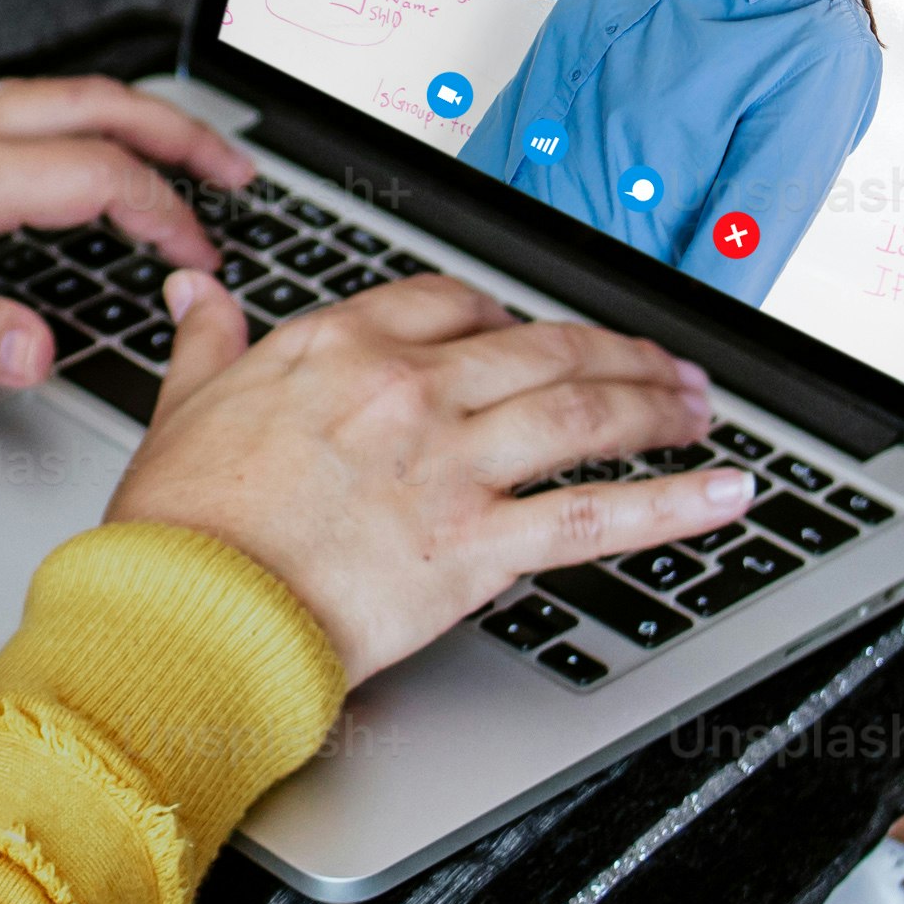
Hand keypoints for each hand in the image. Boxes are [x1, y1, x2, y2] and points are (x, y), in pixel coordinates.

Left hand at [0, 78, 252, 387]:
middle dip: (181, 140)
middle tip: (242, 179)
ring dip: (135, 122)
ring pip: (60, 96)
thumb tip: (42, 353)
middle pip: (96, 108)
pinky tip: (81, 155)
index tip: (201, 262)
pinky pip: (20, 105)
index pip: (92, 178)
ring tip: (186, 162)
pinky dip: (80, 122)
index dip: (163, 218)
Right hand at [103, 277, 750, 684]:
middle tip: (658, 364)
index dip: (503, 314)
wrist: (184, 612)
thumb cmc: (176, 528)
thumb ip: (205, 343)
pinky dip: (674, 504)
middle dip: (615, 352)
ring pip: (583, 412)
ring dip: (656, 406)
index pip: (450, 303)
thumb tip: (195, 291)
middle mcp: (408, 389)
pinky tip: (727, 493)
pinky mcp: (476, 545)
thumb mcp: (181, 409)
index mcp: (339, 347)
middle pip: (542, 347)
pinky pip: (596, 517)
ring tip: (700, 409)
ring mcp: (450, 464)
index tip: (528, 330)